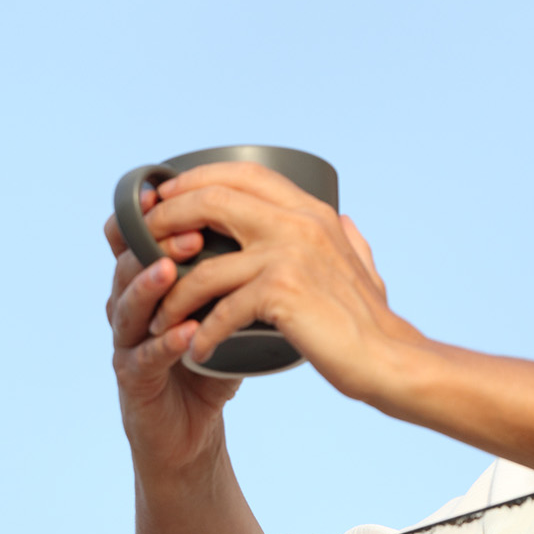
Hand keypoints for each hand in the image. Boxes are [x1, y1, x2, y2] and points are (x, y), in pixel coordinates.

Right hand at [106, 187, 240, 478]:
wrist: (193, 430)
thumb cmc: (211, 363)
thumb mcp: (227, 309)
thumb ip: (242, 270)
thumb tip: (290, 222)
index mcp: (150, 282)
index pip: (139, 237)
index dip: (154, 215)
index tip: (182, 192)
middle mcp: (130, 306)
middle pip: (128, 263)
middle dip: (156, 243)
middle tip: (190, 230)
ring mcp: (127, 342)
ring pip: (126, 305)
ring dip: (150, 285)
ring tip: (173, 270)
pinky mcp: (133, 380)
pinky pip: (144, 357)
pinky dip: (164, 343)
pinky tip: (185, 334)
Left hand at [136, 161, 418, 402]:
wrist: (390, 360)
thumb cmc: (372, 321)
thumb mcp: (364, 265)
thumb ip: (349, 239)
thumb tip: (345, 221)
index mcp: (313, 211)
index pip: (242, 173)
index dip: (195, 180)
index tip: (165, 201)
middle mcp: (300, 223)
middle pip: (211, 199)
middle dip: (166, 220)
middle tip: (144, 247)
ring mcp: (290, 255)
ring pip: (205, 263)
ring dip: (173, 295)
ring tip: (159, 319)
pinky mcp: (282, 293)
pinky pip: (220, 308)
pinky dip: (201, 333)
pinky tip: (195, 350)